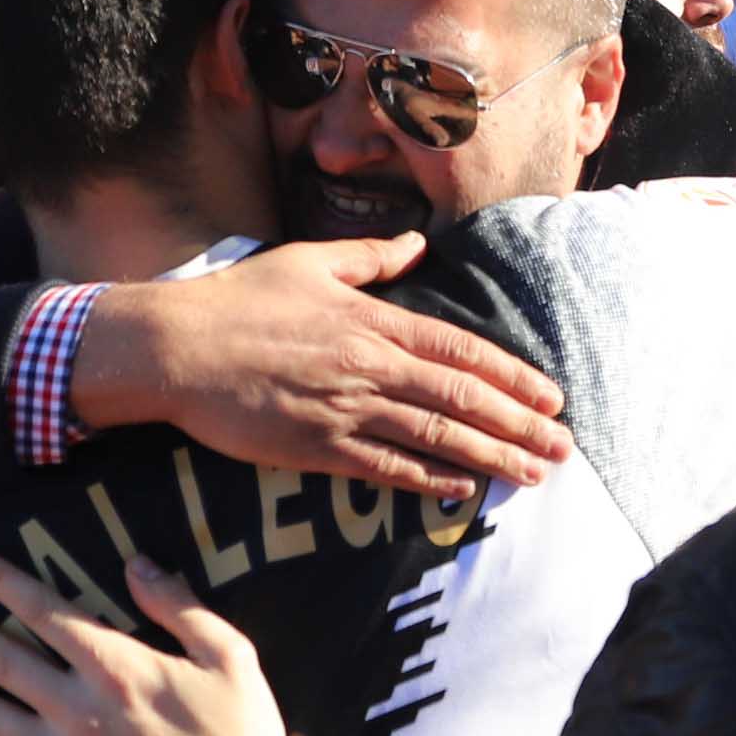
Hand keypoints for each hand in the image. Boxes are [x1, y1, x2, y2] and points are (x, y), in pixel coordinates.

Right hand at [74, 235, 571, 501]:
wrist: (174, 348)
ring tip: (530, 475)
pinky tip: (461, 490)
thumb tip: (417, 245)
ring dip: (489, 457)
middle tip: (562, 449)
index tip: (550, 397)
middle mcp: (368, 365)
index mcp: (372, 320)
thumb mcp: (309, 262)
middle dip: (519, 426)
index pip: (461, 350)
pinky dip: (427, 479)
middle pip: (462, 398)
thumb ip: (370, 257)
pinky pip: (384, 467)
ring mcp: (344, 409)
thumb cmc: (238, 301)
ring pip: (434, 436)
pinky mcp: (315, 447)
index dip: (512, 376)